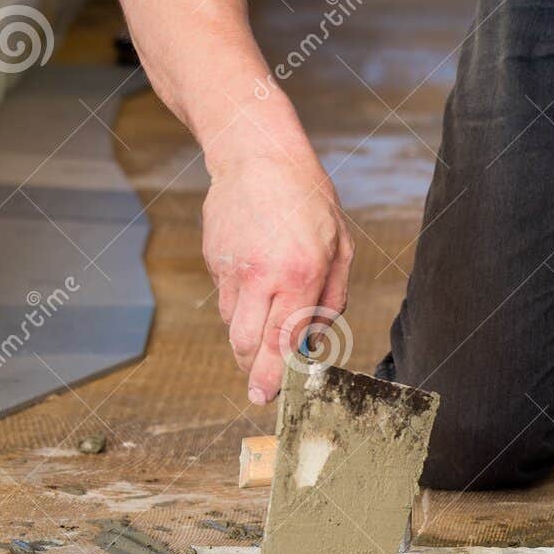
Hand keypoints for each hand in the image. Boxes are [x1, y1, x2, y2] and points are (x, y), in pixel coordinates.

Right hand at [202, 146, 352, 403]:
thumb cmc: (308, 202)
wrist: (256, 155)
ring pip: (231, 326)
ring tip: (266, 327)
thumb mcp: (341, 249)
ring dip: (247, 340)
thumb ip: (331, 301)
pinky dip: (239, 309)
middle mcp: (262, 275)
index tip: (266, 398)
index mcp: (300, 274)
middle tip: (262, 385)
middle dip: (253, 370)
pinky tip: (255, 288)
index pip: (281, 340)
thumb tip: (314, 341)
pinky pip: (225, 300)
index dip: (272, 375)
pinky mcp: (213, 259)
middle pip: (246, 344)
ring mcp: (232, 268)